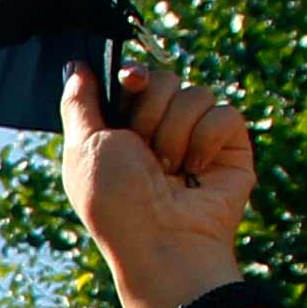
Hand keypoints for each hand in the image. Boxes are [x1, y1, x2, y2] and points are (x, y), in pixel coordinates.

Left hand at [58, 63, 254, 307]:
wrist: (161, 241)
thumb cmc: (116, 203)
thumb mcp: (83, 148)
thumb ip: (78, 104)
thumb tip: (75, 66)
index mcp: (124, 129)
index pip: (135, 77)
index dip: (134, 75)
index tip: (130, 82)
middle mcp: (161, 129)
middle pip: (165, 78)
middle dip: (150, 112)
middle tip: (144, 152)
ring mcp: (198, 137)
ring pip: (196, 93)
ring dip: (175, 132)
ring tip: (170, 170)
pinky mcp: (231, 147)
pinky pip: (225, 113)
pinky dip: (206, 140)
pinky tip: (197, 171)